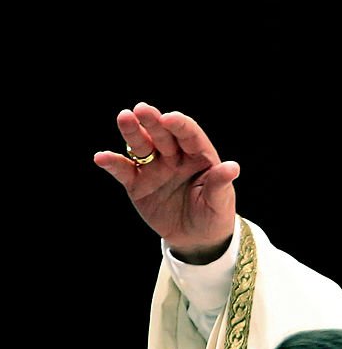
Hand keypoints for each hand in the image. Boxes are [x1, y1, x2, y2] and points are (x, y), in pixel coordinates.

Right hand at [94, 103, 237, 263]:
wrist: (196, 239)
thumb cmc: (214, 216)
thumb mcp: (220, 203)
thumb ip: (220, 184)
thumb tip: (232, 167)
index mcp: (199, 156)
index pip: (189, 135)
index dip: (179, 125)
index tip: (169, 118)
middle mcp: (175, 157)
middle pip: (162, 135)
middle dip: (152, 121)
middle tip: (142, 109)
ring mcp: (154, 168)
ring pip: (141, 146)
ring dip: (132, 132)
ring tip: (124, 117)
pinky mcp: (137, 184)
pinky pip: (123, 171)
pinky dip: (112, 163)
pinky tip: (101, 157)